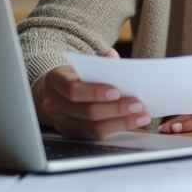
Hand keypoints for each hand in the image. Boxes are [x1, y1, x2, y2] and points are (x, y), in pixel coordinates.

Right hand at [31, 49, 150, 139]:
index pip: (73, 89)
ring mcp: (62, 122)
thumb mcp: (79, 65)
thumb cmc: (71, 77)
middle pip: (87, 111)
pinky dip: (117, 128)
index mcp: (56, 81)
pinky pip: (96, 135)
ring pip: (94, 127)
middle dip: (116, 109)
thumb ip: (98, 62)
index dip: (95, 92)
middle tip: (137, 104)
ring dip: (121, 121)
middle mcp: (55, 104)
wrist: (51, 93)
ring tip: (140, 115)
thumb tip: (113, 56)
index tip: (117, 91)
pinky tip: (132, 121)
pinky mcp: (73, 134)